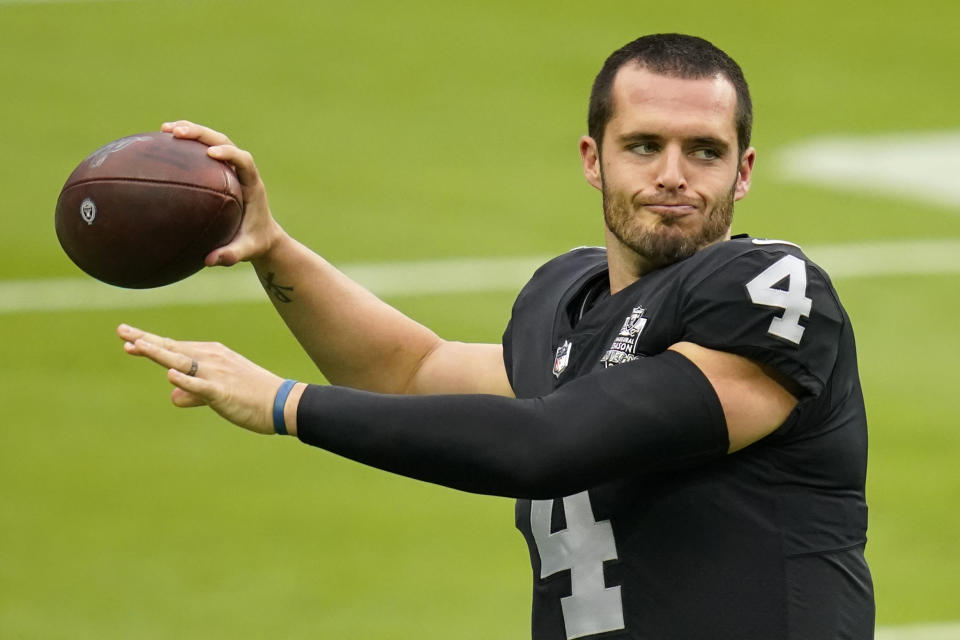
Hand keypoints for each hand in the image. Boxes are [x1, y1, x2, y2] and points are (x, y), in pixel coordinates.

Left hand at [118, 323, 284, 434]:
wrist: (281, 403)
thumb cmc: (252, 396)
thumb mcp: (218, 391)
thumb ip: (193, 393)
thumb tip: (173, 396)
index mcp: (210, 355)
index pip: (174, 348)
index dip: (150, 344)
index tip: (128, 338)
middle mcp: (211, 359)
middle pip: (172, 349)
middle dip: (146, 341)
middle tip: (121, 331)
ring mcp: (216, 374)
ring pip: (182, 362)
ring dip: (158, 353)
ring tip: (136, 346)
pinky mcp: (222, 391)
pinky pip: (201, 385)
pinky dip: (186, 380)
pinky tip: (170, 375)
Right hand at [161, 120, 285, 266]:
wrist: (264, 236)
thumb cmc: (255, 242)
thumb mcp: (247, 251)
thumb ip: (231, 255)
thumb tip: (209, 261)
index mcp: (252, 185)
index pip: (244, 161)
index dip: (229, 153)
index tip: (210, 153)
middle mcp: (242, 171)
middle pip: (225, 141)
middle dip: (202, 134)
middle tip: (176, 133)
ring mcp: (231, 168)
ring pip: (213, 140)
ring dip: (192, 131)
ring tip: (165, 129)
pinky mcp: (220, 170)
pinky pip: (203, 151)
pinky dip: (186, 144)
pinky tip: (161, 142)